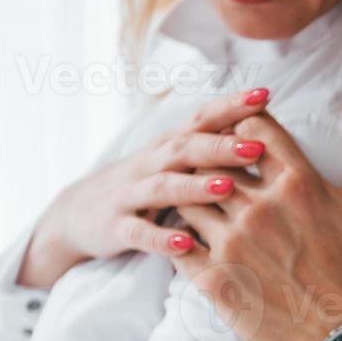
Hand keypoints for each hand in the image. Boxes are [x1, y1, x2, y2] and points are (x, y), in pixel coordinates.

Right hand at [17, 88, 273, 287]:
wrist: (76, 214)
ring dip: (195, 187)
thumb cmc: (142, 186)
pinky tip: (187, 244)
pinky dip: (162, 240)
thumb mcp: (172, 162)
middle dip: (221, 146)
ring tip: (227, 188)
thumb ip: (208, 147)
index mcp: (169, 147)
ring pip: (162, 187)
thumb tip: (262, 129)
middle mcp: (150, 164)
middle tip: (257, 147)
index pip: (201, 119)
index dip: (231, 106)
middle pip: (185, 148)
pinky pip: (138, 233)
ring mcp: (130, 195)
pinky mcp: (116, 228)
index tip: (265, 95)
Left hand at [171, 89, 341, 340]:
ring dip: (192, 195)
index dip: (245, 128)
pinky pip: (177, 245)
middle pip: (213, 160)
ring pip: (189, 198)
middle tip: (218, 168)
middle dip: (214, 159)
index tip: (247, 141)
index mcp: (299, 182)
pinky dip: (177, 237)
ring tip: (201, 201)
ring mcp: (234, 246)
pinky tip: (189, 237)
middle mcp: (260, 209)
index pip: (251, 128)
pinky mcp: (216, 281)